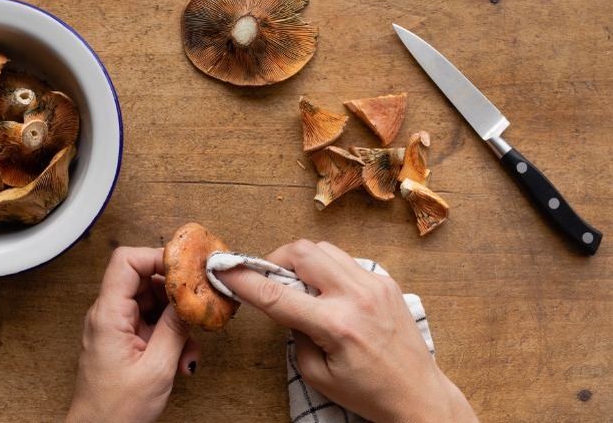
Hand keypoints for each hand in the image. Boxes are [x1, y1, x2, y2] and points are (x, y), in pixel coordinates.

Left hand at [67, 247, 200, 421]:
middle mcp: (108, 314)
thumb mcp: (156, 368)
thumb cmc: (115, 411)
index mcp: (108, 315)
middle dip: (175, 293)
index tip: (185, 269)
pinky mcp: (125, 338)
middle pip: (145, 278)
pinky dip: (172, 334)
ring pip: (154, 302)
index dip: (157, 258)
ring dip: (177, 319)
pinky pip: (153, 321)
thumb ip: (175, 328)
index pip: (126, 261)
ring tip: (189, 346)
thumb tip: (190, 298)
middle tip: (197, 306)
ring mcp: (117, 325)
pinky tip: (182, 357)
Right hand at [218, 240, 475, 421]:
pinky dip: (329, 270)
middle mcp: (356, 297)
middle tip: (269, 277)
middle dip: (277, 259)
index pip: (277, 294)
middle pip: (303, 251)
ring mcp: (375, 285)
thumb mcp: (317, 374)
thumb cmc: (368, 392)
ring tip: (300, 285)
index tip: (224, 270)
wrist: (418, 394)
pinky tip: (329, 292)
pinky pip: (346, 261)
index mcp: (336, 326)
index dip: (244, 280)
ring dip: (303, 260)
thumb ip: (295, 334)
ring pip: (324, 248)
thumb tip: (287, 303)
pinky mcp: (386, 282)